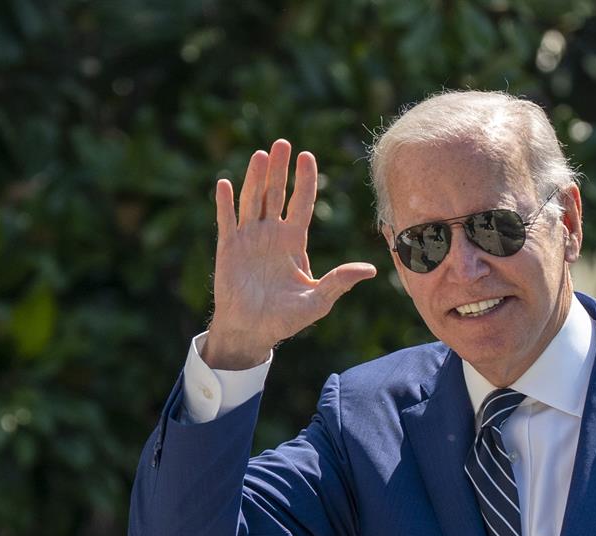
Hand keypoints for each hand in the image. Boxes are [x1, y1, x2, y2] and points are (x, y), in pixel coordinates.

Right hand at [203, 139, 376, 368]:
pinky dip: (225, 203)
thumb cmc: (286, 319)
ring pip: (252, 201)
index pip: (301, 202)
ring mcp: (249, 239)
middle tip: (282, 143)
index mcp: (294, 241)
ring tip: (260, 155)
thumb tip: (370, 270)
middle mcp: (272, 234)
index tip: (307, 156)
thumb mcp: (318, 300)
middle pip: (276, 194)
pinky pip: (227, 221)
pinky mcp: (229, 249)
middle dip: (279, 169)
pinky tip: (225, 184)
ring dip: (255, 178)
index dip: (304, 180)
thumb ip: (339, 282)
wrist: (253, 332)